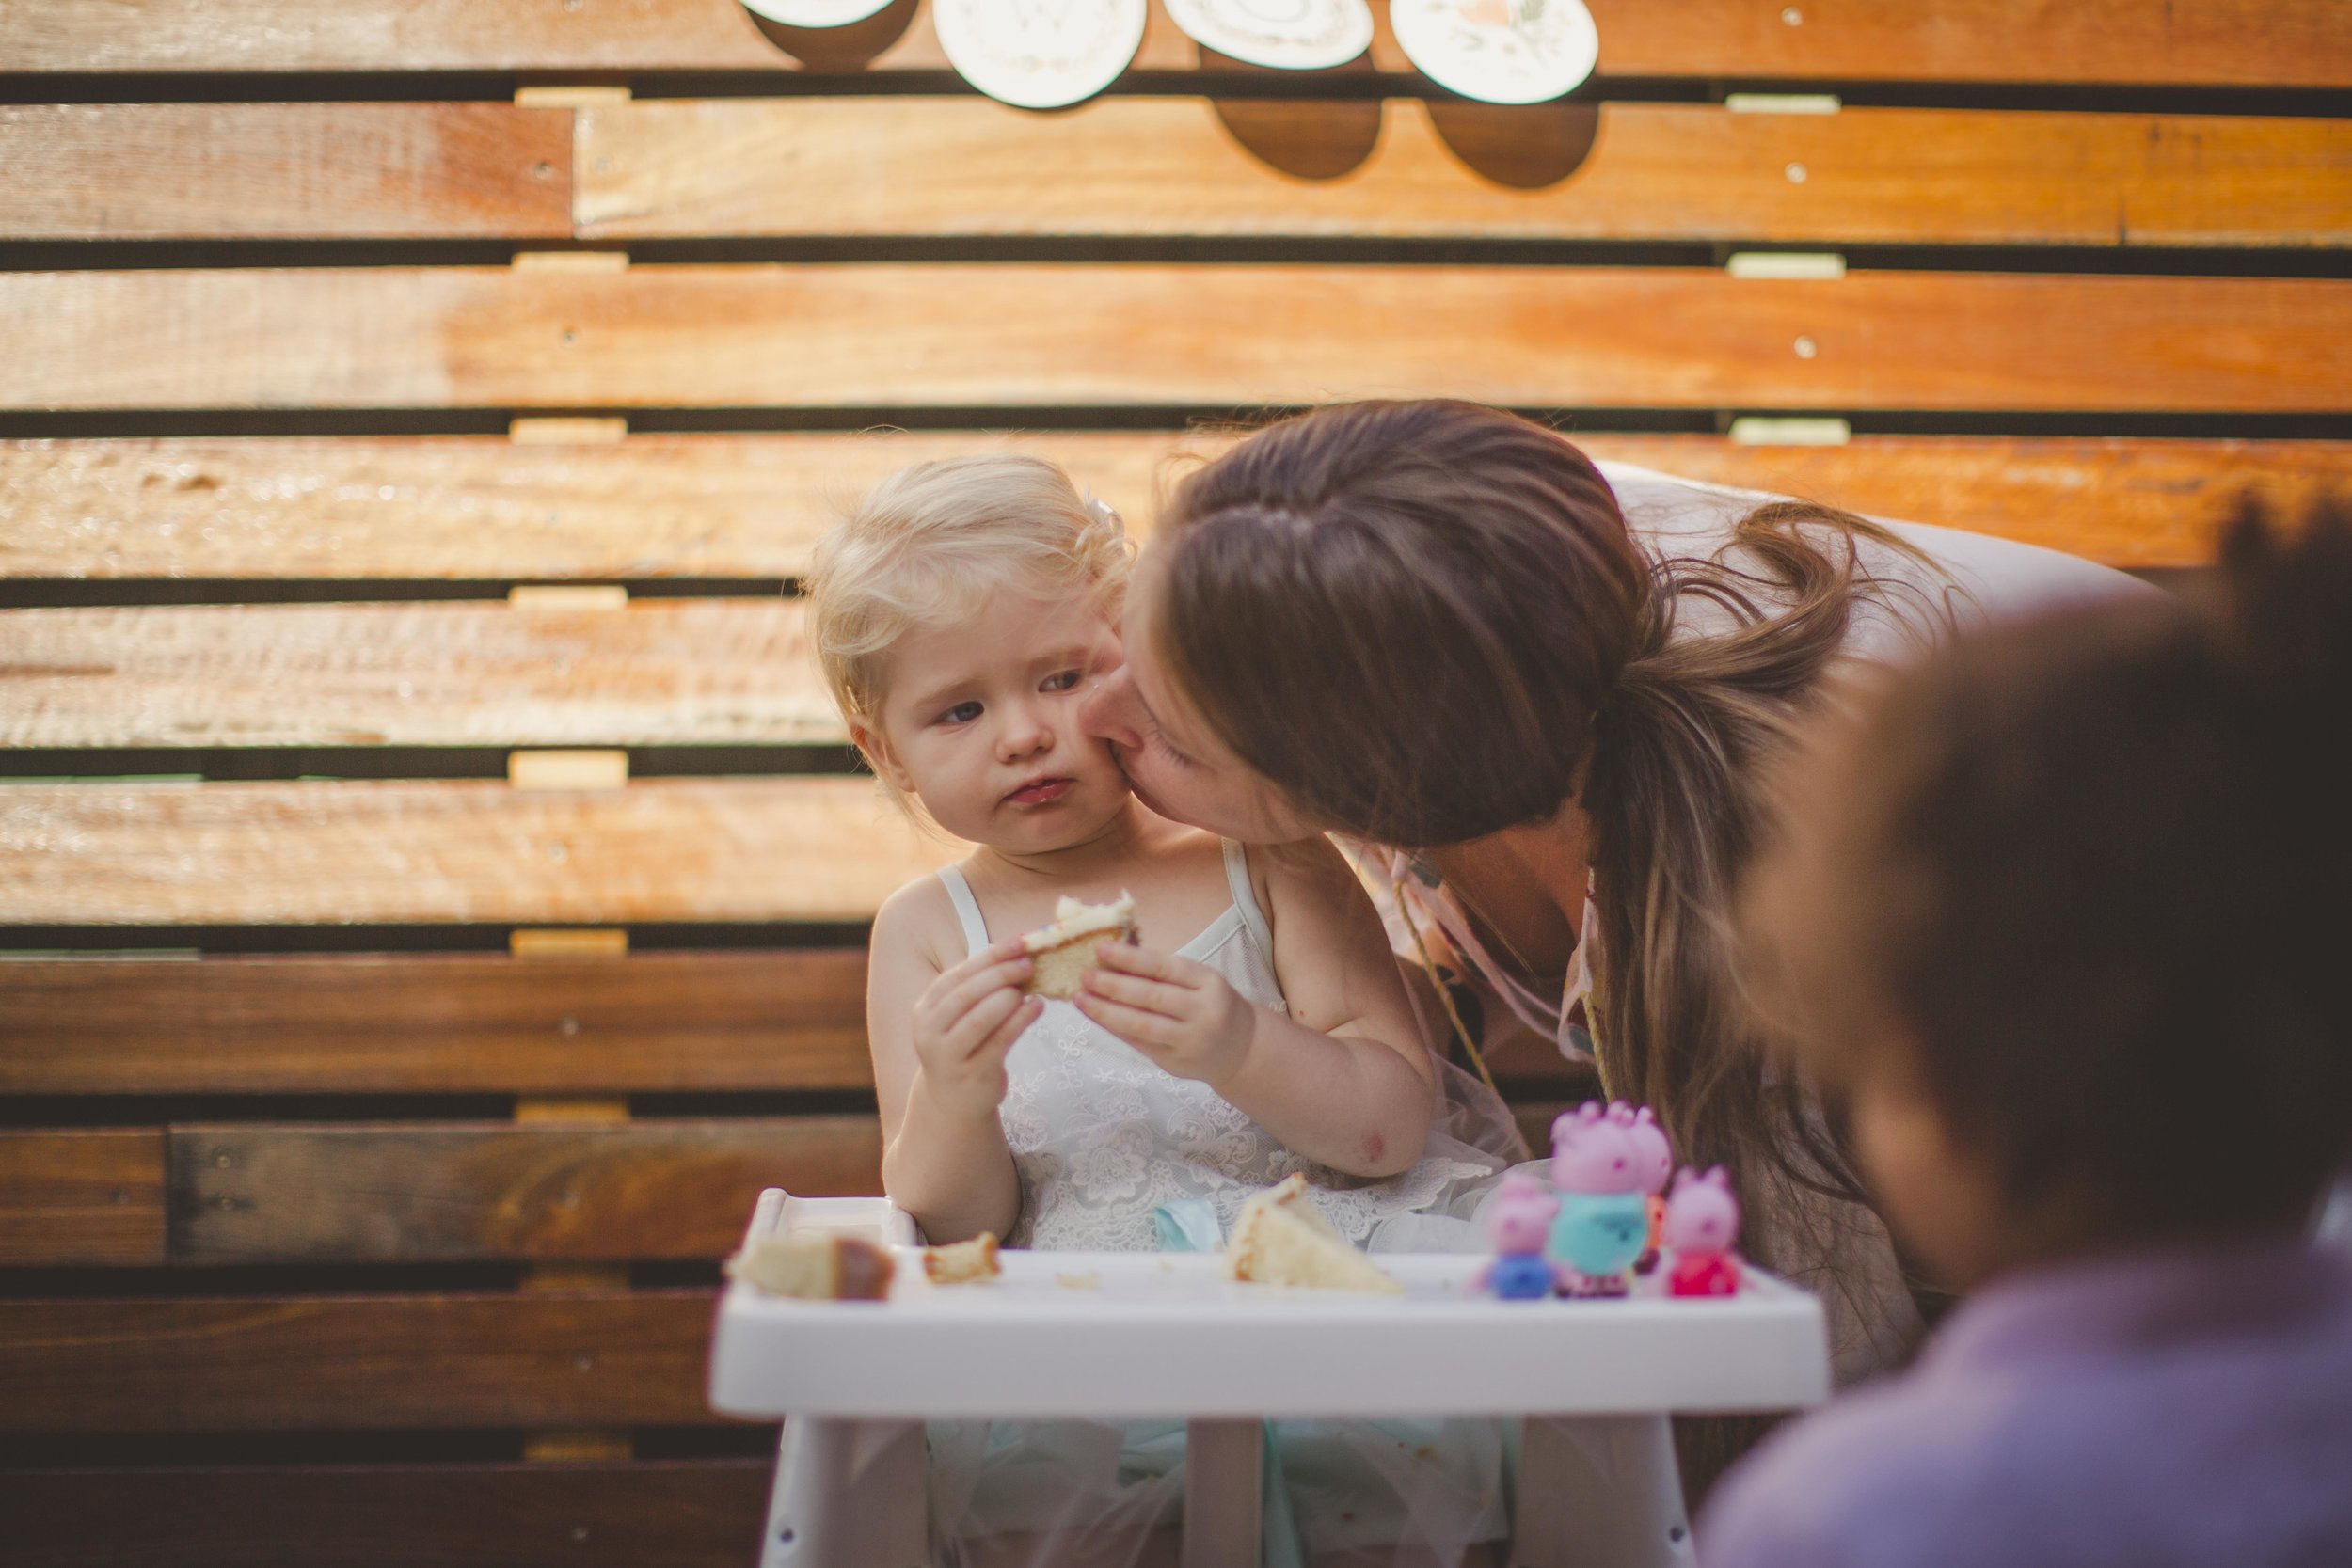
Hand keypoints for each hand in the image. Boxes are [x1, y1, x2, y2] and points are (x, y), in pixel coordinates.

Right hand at [909, 938, 1040, 1120]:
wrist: (954, 1100)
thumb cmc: (964, 1047)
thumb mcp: (960, 1017)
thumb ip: (980, 989)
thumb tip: (1018, 951)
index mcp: (926, 1008)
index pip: (959, 974)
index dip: (991, 956)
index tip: (1020, 941)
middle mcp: (929, 1031)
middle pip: (966, 994)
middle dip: (1000, 974)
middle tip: (1029, 963)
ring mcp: (948, 1056)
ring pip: (980, 1019)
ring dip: (1009, 997)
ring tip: (1032, 984)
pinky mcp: (972, 1075)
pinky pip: (999, 1042)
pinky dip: (1020, 1021)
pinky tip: (1038, 1006)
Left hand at [1074, 940, 1256, 1086]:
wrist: (1242, 1049)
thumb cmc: (1211, 1004)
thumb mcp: (1200, 981)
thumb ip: (1163, 971)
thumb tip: (1115, 953)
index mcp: (1209, 982)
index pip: (1166, 968)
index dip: (1132, 959)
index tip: (1101, 949)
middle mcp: (1202, 1012)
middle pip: (1152, 997)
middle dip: (1114, 986)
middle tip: (1084, 975)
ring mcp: (1189, 1041)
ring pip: (1143, 1025)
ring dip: (1107, 1011)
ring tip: (1081, 998)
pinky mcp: (1175, 1063)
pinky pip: (1139, 1044)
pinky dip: (1115, 1029)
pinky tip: (1096, 1017)